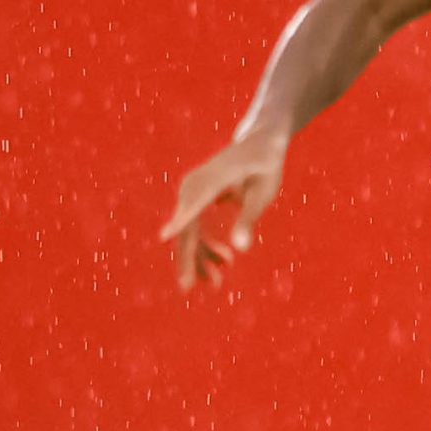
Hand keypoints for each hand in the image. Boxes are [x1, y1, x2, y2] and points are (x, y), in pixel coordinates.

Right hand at [161, 126, 287, 288]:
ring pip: (188, 229)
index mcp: (215, 178)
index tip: (165, 236)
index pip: (196, 202)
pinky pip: (192, 225)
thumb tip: (240, 249)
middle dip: (188, 257)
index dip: (181, 219)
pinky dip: (204, 245)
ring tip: (216, 284)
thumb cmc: (265, 166)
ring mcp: (192, 190)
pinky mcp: (195, 197)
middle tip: (189, 288)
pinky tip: (222, 263)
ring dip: (198, 257)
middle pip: (186, 224)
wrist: (259, 142)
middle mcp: (196, 183)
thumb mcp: (264, 192)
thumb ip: (249, 218)